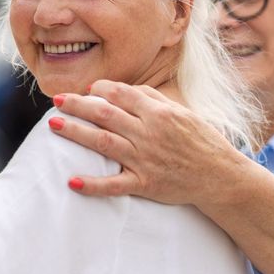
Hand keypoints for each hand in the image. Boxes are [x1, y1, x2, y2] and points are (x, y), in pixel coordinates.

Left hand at [53, 80, 250, 206]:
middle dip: (77, 105)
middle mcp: (149, 133)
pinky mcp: (145, 184)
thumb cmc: (200, 141)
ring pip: (103, 143)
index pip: (120, 93)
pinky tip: (72, 181)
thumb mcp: (182, 112)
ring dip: (76, 133)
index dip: (98, 89)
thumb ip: (152, 98)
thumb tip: (121, 89)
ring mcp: (145, 160)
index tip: (84, 89)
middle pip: (105, 114)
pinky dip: (93, 184)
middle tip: (57, 100)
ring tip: (54, 125)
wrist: (220, 177)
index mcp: (159, 113)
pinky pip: (114, 185)